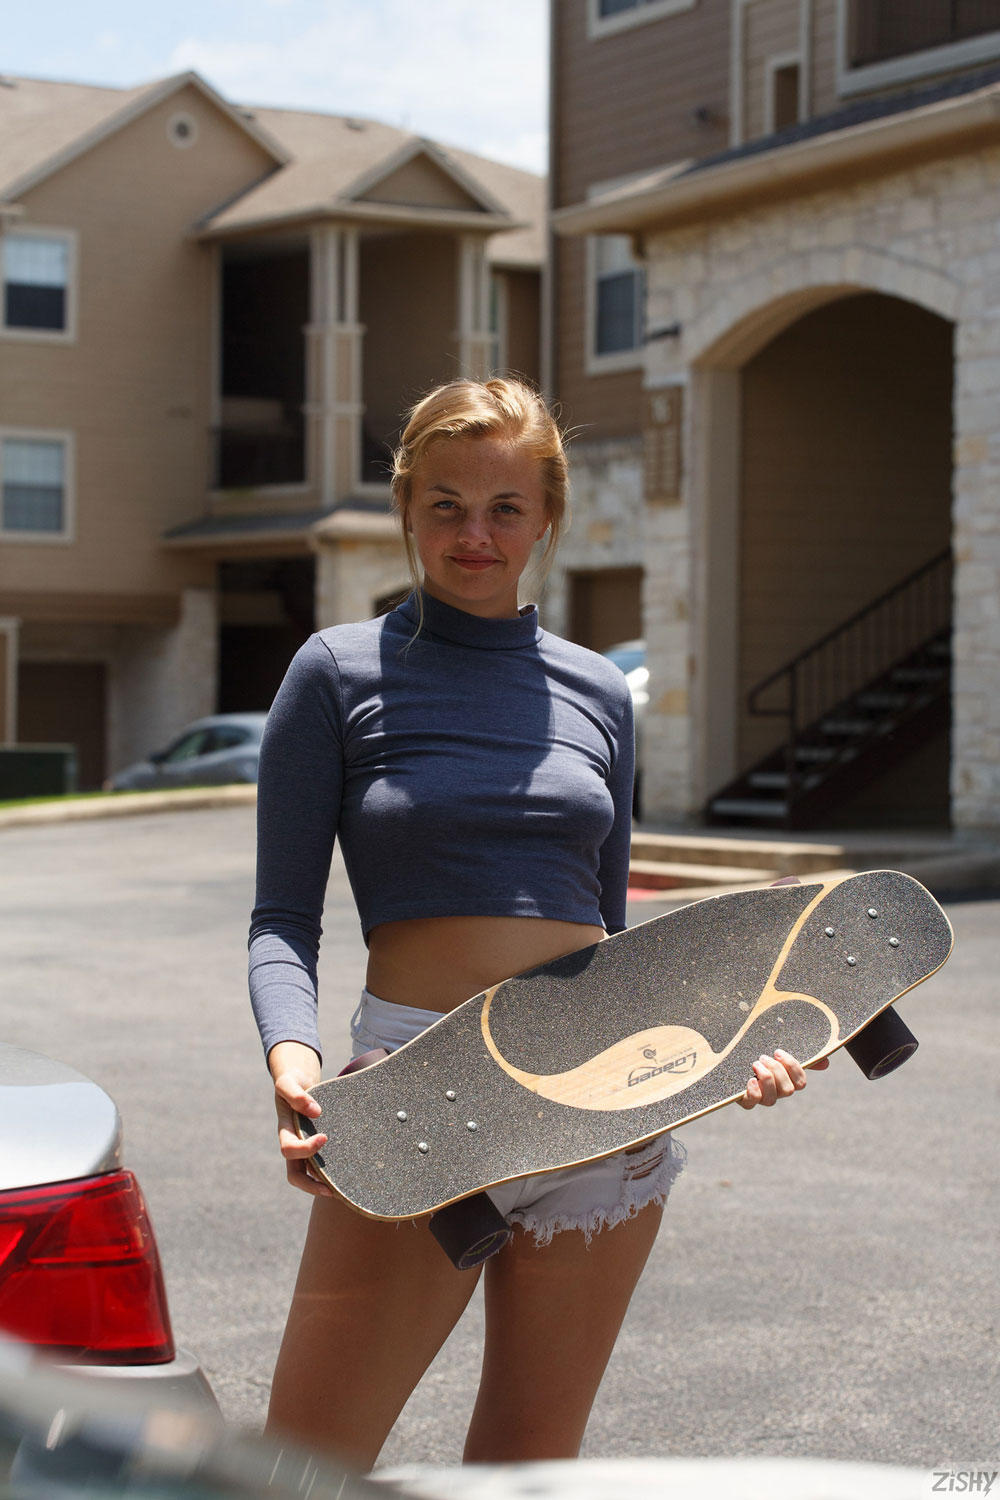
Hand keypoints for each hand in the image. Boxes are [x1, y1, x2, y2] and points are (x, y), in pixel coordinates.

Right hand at [268, 1041, 333, 1197]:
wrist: (298, 1081)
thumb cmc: (293, 1083)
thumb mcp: (289, 1083)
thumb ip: (298, 1095)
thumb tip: (315, 1112)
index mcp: (285, 1131)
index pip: (289, 1149)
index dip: (304, 1149)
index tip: (324, 1138)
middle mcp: (294, 1143)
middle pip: (295, 1174)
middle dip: (310, 1185)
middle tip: (331, 1190)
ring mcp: (304, 1147)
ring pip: (309, 1175)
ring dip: (322, 1184)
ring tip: (343, 1191)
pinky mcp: (317, 1146)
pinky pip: (321, 1165)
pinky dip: (332, 1172)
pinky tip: (350, 1173)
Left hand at [736, 1047, 829, 1109]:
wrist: (729, 1061)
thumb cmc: (759, 1056)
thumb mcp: (778, 1053)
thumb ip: (801, 1056)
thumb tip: (825, 1063)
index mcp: (786, 1081)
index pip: (800, 1083)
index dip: (793, 1068)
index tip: (778, 1052)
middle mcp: (775, 1092)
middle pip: (788, 1090)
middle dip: (777, 1071)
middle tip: (764, 1056)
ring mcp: (760, 1098)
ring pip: (771, 1100)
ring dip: (766, 1079)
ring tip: (755, 1064)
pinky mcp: (744, 1100)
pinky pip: (752, 1103)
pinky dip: (753, 1092)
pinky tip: (750, 1079)